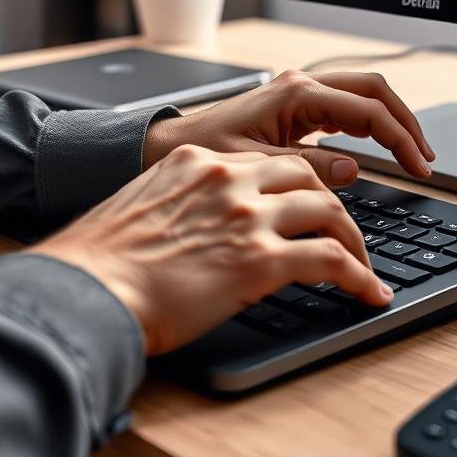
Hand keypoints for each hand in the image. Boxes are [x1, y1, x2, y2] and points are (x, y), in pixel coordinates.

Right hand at [31, 146, 393, 354]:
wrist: (88, 289)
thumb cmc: (103, 261)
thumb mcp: (143, 208)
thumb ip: (181, 202)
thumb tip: (201, 226)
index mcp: (198, 163)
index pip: (266, 164)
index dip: (294, 188)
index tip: (305, 207)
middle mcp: (227, 179)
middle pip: (305, 177)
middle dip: (332, 206)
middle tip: (343, 233)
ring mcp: (246, 216)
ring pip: (327, 211)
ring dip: (352, 241)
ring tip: (361, 266)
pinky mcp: (259, 260)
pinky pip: (329, 260)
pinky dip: (357, 276)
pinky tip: (367, 293)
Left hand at [143, 69, 434, 186]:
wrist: (170, 145)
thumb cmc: (205, 152)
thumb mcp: (257, 166)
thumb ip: (308, 168)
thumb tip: (353, 169)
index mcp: (296, 94)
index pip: (369, 111)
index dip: (401, 139)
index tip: (420, 167)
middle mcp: (302, 85)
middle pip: (374, 90)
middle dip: (405, 122)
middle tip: (425, 158)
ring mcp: (300, 92)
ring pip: (363, 94)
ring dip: (391, 120)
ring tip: (412, 154)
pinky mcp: (295, 104)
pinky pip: (345, 105)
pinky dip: (369, 123)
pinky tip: (378, 148)